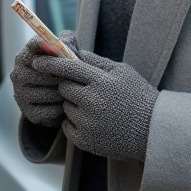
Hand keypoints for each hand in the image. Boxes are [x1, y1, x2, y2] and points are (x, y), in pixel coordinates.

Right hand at [10, 30, 77, 126]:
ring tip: (73, 92)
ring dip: (65, 93)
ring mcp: (21, 94)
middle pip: (46, 72)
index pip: (34, 45)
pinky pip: (51, 111)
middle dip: (64, 75)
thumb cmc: (61, 69)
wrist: (54, 97)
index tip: (61, 49)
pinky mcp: (28, 112)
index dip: (49, 46)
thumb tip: (63, 44)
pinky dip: (62, 109)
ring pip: (50, 93)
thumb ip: (68, 42)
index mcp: (25, 56)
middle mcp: (18, 74)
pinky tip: (66, 105)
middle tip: (75, 78)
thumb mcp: (66, 52)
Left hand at [34, 50, 157, 161]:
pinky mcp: (85, 141)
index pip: (68, 67)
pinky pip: (67, 126)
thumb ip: (94, 61)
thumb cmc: (137, 96)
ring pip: (65, 107)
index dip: (50, 63)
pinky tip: (95, 122)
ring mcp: (89, 123)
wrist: (152, 131)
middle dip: (70, 86)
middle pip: (63, 88)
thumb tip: (68, 49)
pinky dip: (75, 123)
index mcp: (103, 82)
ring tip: (98, 108)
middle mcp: (94, 102)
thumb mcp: (121, 71)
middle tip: (86, 90)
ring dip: (74, 105)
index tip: (37, 61)